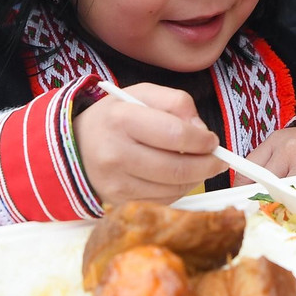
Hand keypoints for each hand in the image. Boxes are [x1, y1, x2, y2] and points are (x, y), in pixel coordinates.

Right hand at [74, 83, 225, 205]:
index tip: (212, 141)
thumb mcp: (143, 94)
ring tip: (199, 166)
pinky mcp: (118, 201)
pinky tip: (177, 177)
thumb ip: (177, 102)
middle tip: (218, 160)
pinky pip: (162, 200)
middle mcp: (115, 154)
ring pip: (173, 188)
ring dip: (195, 179)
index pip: (176, 135)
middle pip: (177, 168)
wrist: (77, 144)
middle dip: (207, 165)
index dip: (203, 141)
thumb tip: (201, 130)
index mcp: (122, 120)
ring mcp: (115, 182)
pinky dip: (178, 190)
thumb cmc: (118, 116)